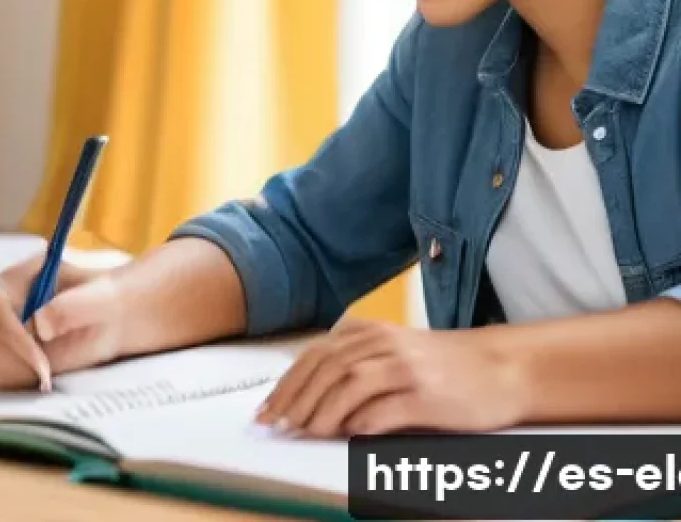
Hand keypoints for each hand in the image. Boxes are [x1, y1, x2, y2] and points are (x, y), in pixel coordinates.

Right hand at [0, 250, 123, 391]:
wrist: (114, 317)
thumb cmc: (108, 298)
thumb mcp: (99, 296)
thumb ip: (71, 306)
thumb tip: (39, 324)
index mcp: (24, 274)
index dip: (8, 331)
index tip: (39, 360)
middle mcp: (5, 299)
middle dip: (15, 358)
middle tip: (47, 371)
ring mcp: (2, 327)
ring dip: (19, 372)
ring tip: (51, 371)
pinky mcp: (6, 352)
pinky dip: (19, 382)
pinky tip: (45, 377)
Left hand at [255, 317, 524, 437]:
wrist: (500, 367)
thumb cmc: (442, 365)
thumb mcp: (393, 351)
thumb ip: (355, 362)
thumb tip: (308, 394)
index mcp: (371, 333)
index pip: (316, 355)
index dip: (288, 382)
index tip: (268, 408)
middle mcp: (384, 344)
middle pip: (327, 368)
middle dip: (296, 398)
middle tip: (278, 425)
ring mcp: (406, 368)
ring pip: (350, 385)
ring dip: (323, 411)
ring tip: (306, 433)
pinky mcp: (428, 395)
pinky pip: (387, 408)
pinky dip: (363, 422)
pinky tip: (350, 435)